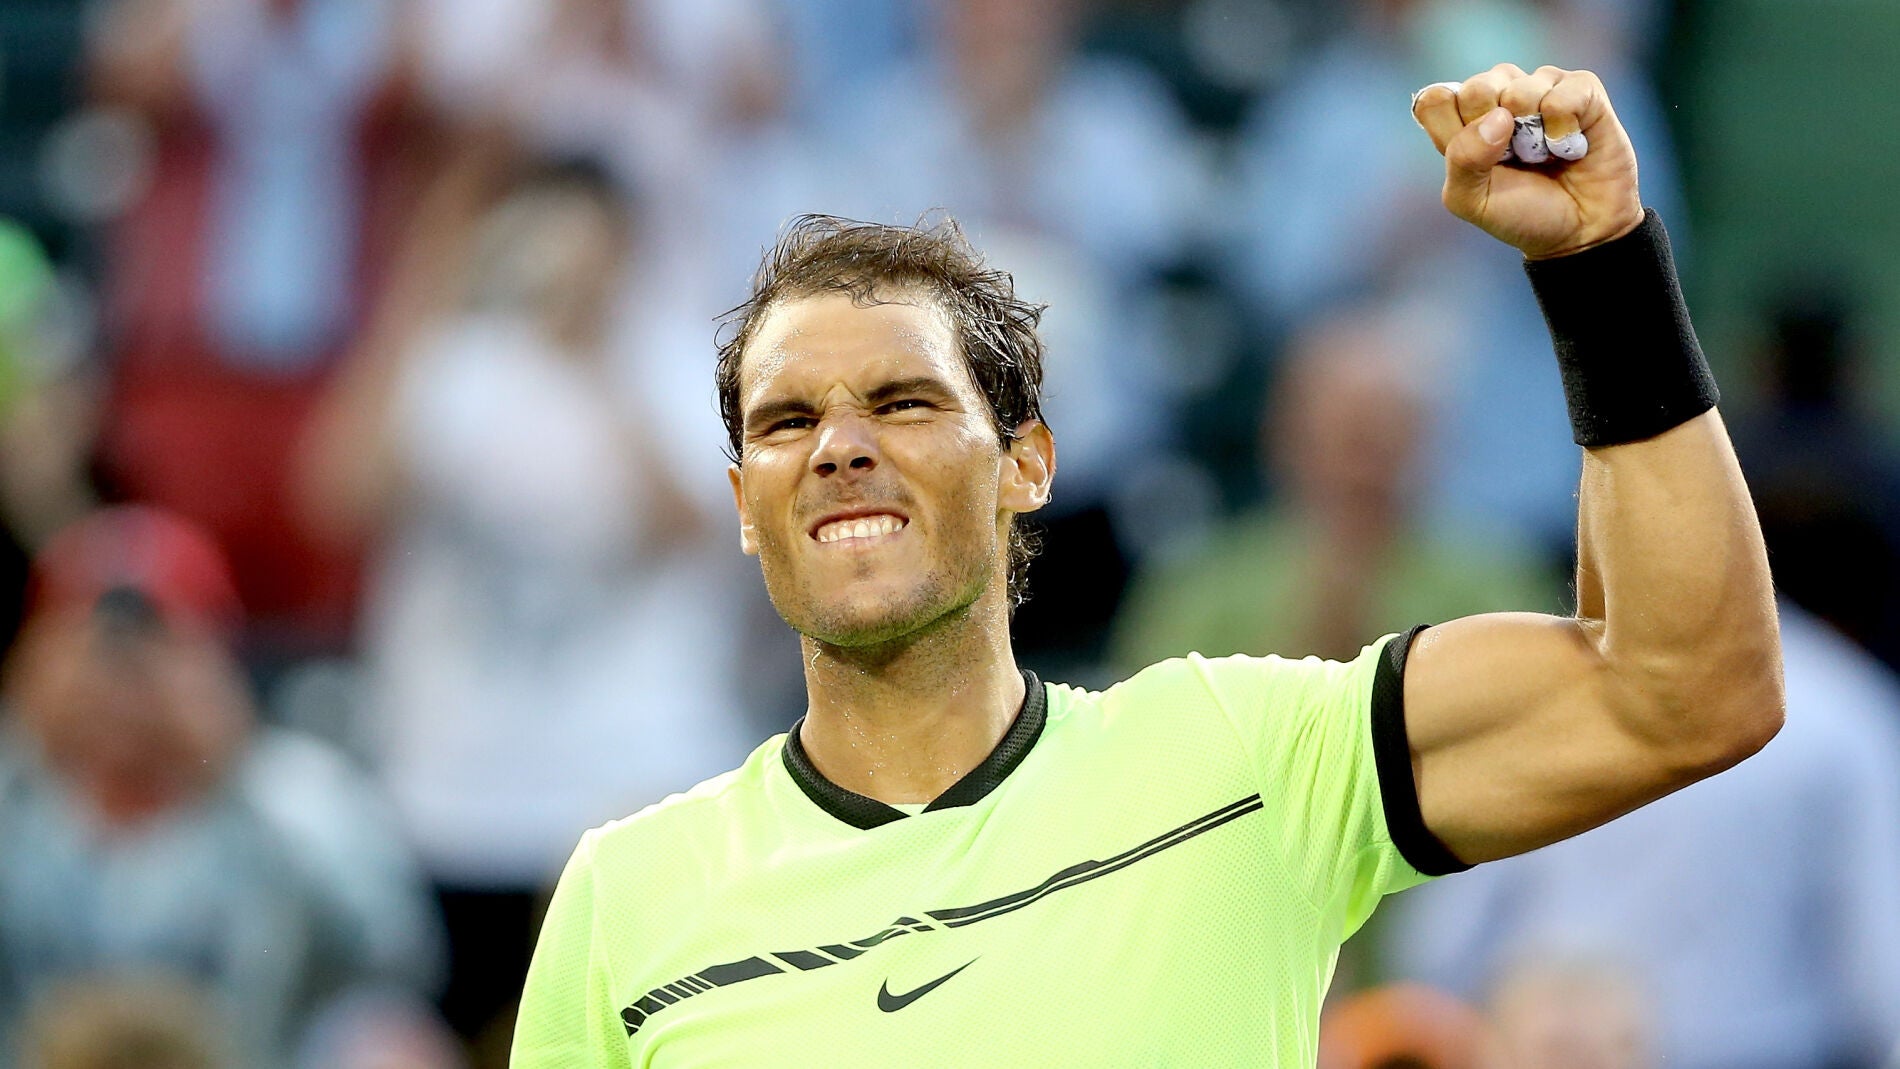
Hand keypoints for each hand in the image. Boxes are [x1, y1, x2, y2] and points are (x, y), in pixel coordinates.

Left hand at [1412, 64, 1643, 259]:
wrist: (1582, 230)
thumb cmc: (1523, 214)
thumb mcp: (1474, 201)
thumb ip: (1462, 160)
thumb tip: (1498, 117)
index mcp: (1464, 120)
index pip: (1436, 100)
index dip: (1453, 129)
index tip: (1475, 158)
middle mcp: (1499, 96)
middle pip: (1476, 88)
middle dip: (1493, 131)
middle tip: (1514, 158)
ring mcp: (1540, 87)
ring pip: (1520, 88)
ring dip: (1532, 133)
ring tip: (1545, 154)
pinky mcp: (1581, 89)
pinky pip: (1563, 93)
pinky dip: (1565, 127)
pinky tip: (1569, 145)